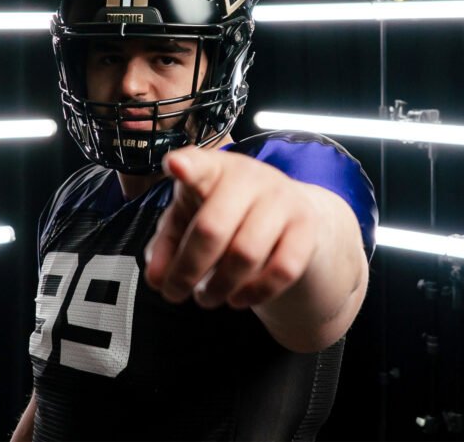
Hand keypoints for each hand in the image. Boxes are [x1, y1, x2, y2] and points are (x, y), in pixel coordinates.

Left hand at [144, 146, 321, 309]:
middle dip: (188, 269)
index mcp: (213, 168)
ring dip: (218, 287)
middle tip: (175, 293)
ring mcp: (282, 199)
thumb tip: (156, 279)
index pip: (200, 164)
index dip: (186, 167)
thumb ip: (165, 247)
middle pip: (212, 228)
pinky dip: (254, 293)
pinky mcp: (307, 227)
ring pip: (245, 254)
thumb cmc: (224, 214)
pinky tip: (238, 298)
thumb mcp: (187, 222)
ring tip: (206, 297)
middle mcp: (249, 176)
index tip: (175, 166)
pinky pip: (282, 269)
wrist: (287, 215)